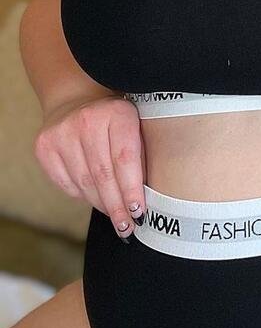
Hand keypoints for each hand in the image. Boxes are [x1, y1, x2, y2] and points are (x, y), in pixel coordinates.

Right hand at [33, 94, 146, 240]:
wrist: (77, 101)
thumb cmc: (117, 122)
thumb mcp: (137, 126)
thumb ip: (143, 154)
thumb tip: (150, 199)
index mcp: (117, 113)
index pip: (125, 159)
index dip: (131, 189)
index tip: (139, 213)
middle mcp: (87, 121)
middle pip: (103, 175)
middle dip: (117, 206)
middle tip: (127, 226)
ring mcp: (61, 133)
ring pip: (84, 183)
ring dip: (101, 204)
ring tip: (116, 218)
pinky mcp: (44, 146)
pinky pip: (66, 183)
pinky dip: (83, 196)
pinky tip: (95, 200)